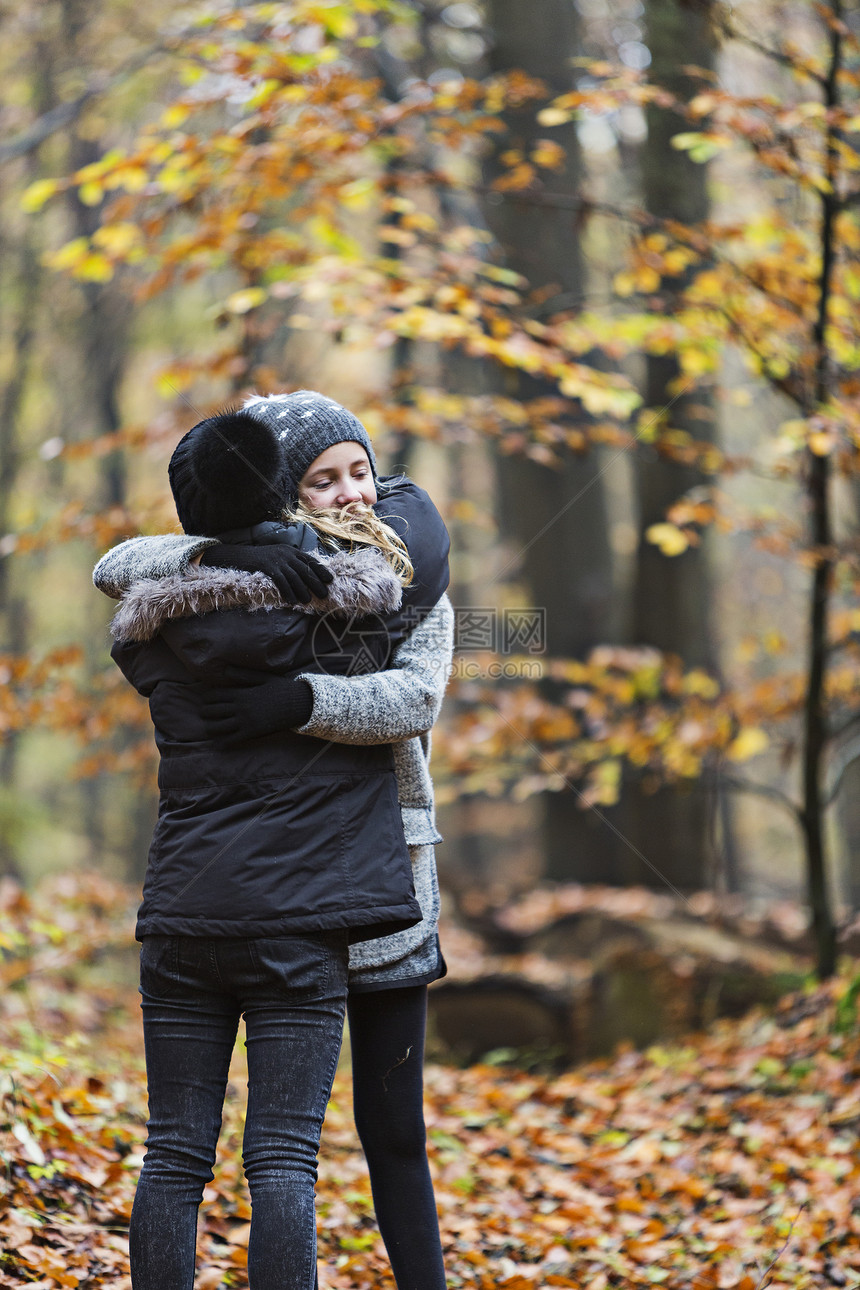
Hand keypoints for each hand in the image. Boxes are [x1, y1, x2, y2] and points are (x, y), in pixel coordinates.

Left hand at [197, 676, 314, 741]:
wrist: (298, 704)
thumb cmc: (281, 689)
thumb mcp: (263, 678)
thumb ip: (243, 675)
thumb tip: (225, 669)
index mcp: (242, 693)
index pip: (215, 695)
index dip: (206, 698)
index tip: (204, 700)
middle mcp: (240, 707)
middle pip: (212, 711)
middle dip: (204, 712)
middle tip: (203, 713)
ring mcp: (245, 721)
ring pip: (218, 727)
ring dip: (210, 727)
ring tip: (209, 727)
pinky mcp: (252, 733)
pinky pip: (232, 739)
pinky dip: (223, 742)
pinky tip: (219, 743)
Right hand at [200, 543, 332, 603]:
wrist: (239, 556)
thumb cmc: (260, 560)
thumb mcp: (279, 557)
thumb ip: (291, 563)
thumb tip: (305, 576)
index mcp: (291, 551)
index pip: (309, 560)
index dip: (321, 570)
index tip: (330, 580)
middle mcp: (286, 553)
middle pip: (305, 569)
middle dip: (315, 582)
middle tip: (324, 594)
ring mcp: (277, 560)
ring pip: (294, 576)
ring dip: (302, 590)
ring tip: (308, 601)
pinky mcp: (267, 567)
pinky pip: (281, 581)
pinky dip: (287, 592)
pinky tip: (292, 601)